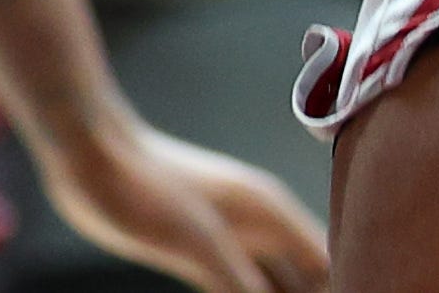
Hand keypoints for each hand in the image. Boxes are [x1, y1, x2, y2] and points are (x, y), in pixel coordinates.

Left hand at [47, 120, 328, 292]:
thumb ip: (241, 283)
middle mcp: (259, 226)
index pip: (327, 262)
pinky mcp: (197, 252)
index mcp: (270, 215)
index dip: (346, 285)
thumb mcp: (197, 242)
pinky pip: (238, 287)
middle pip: (306, 276)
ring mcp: (230, 238)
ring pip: (275, 283)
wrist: (92, 158)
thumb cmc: (145, 187)